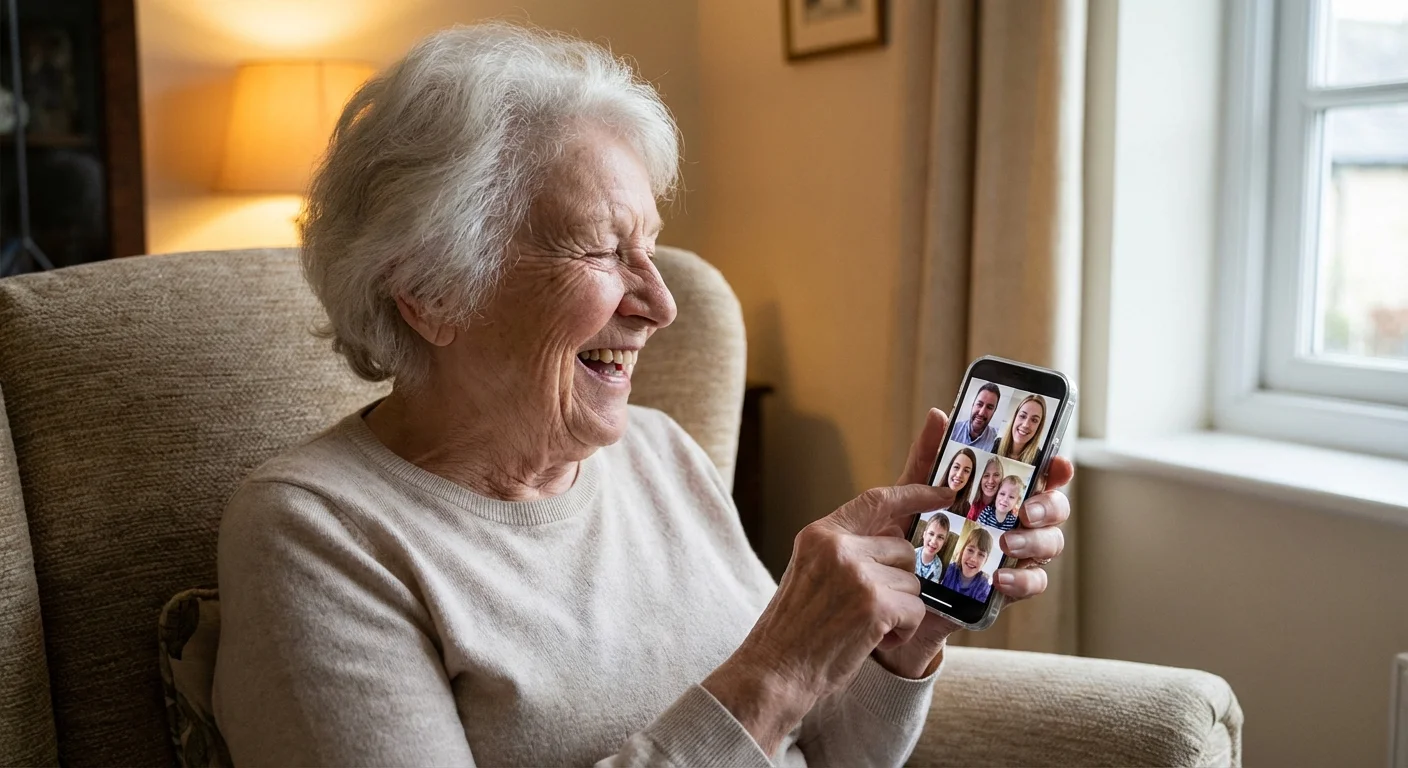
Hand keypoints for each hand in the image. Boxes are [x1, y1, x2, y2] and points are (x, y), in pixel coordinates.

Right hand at [702, 480, 954, 753]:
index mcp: (820, 534)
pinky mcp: (875, 604)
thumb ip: (849, 548)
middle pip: (902, 549)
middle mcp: (838, 546)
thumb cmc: (795, 629)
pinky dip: (903, 630)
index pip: (876, 502)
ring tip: (862, 626)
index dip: (915, 494)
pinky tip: (873, 640)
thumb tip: (897, 533)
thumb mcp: (812, 571)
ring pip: (912, 583)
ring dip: (899, 610)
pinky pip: (915, 610)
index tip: (943, 493)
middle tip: (866, 607)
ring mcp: (857, 573)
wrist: (774, 671)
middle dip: (897, 580)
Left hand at [872, 408, 1073, 678]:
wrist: (890, 586)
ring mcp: (1014, 555)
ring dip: (1035, 542)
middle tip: (1026, 510)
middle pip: (1054, 508)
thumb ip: (928, 456)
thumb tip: (938, 414)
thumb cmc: (906, 534)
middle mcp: (1013, 521)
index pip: (1039, 475)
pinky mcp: (1006, 588)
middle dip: (1049, 506)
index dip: (1056, 469)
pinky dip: (1023, 580)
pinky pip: (1032, 583)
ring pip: (1049, 544)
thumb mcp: (911, 492)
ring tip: (1008, 544)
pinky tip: (1001, 578)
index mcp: (998, 494)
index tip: (1058, 465)